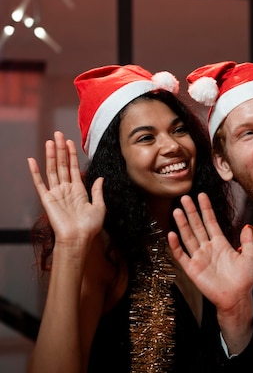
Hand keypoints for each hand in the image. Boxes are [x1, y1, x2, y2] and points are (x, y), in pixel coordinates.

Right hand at [27, 131, 104, 252]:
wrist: (79, 238)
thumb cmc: (90, 227)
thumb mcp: (100, 207)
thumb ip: (97, 192)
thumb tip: (100, 178)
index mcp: (79, 190)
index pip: (74, 168)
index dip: (72, 154)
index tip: (70, 141)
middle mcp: (66, 189)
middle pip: (62, 165)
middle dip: (61, 149)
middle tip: (58, 134)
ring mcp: (56, 193)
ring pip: (53, 170)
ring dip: (51, 155)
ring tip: (50, 141)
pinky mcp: (47, 199)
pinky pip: (40, 184)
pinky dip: (35, 172)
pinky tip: (32, 160)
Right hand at [168, 192, 252, 350]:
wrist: (237, 298)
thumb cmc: (244, 280)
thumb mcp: (250, 257)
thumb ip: (248, 242)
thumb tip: (247, 226)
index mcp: (221, 243)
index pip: (211, 222)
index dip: (206, 209)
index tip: (201, 195)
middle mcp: (208, 248)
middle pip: (197, 226)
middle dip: (191, 211)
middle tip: (185, 197)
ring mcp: (199, 257)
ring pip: (188, 237)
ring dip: (182, 224)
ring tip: (177, 210)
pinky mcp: (192, 269)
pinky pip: (181, 256)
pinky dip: (176, 246)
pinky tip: (171, 234)